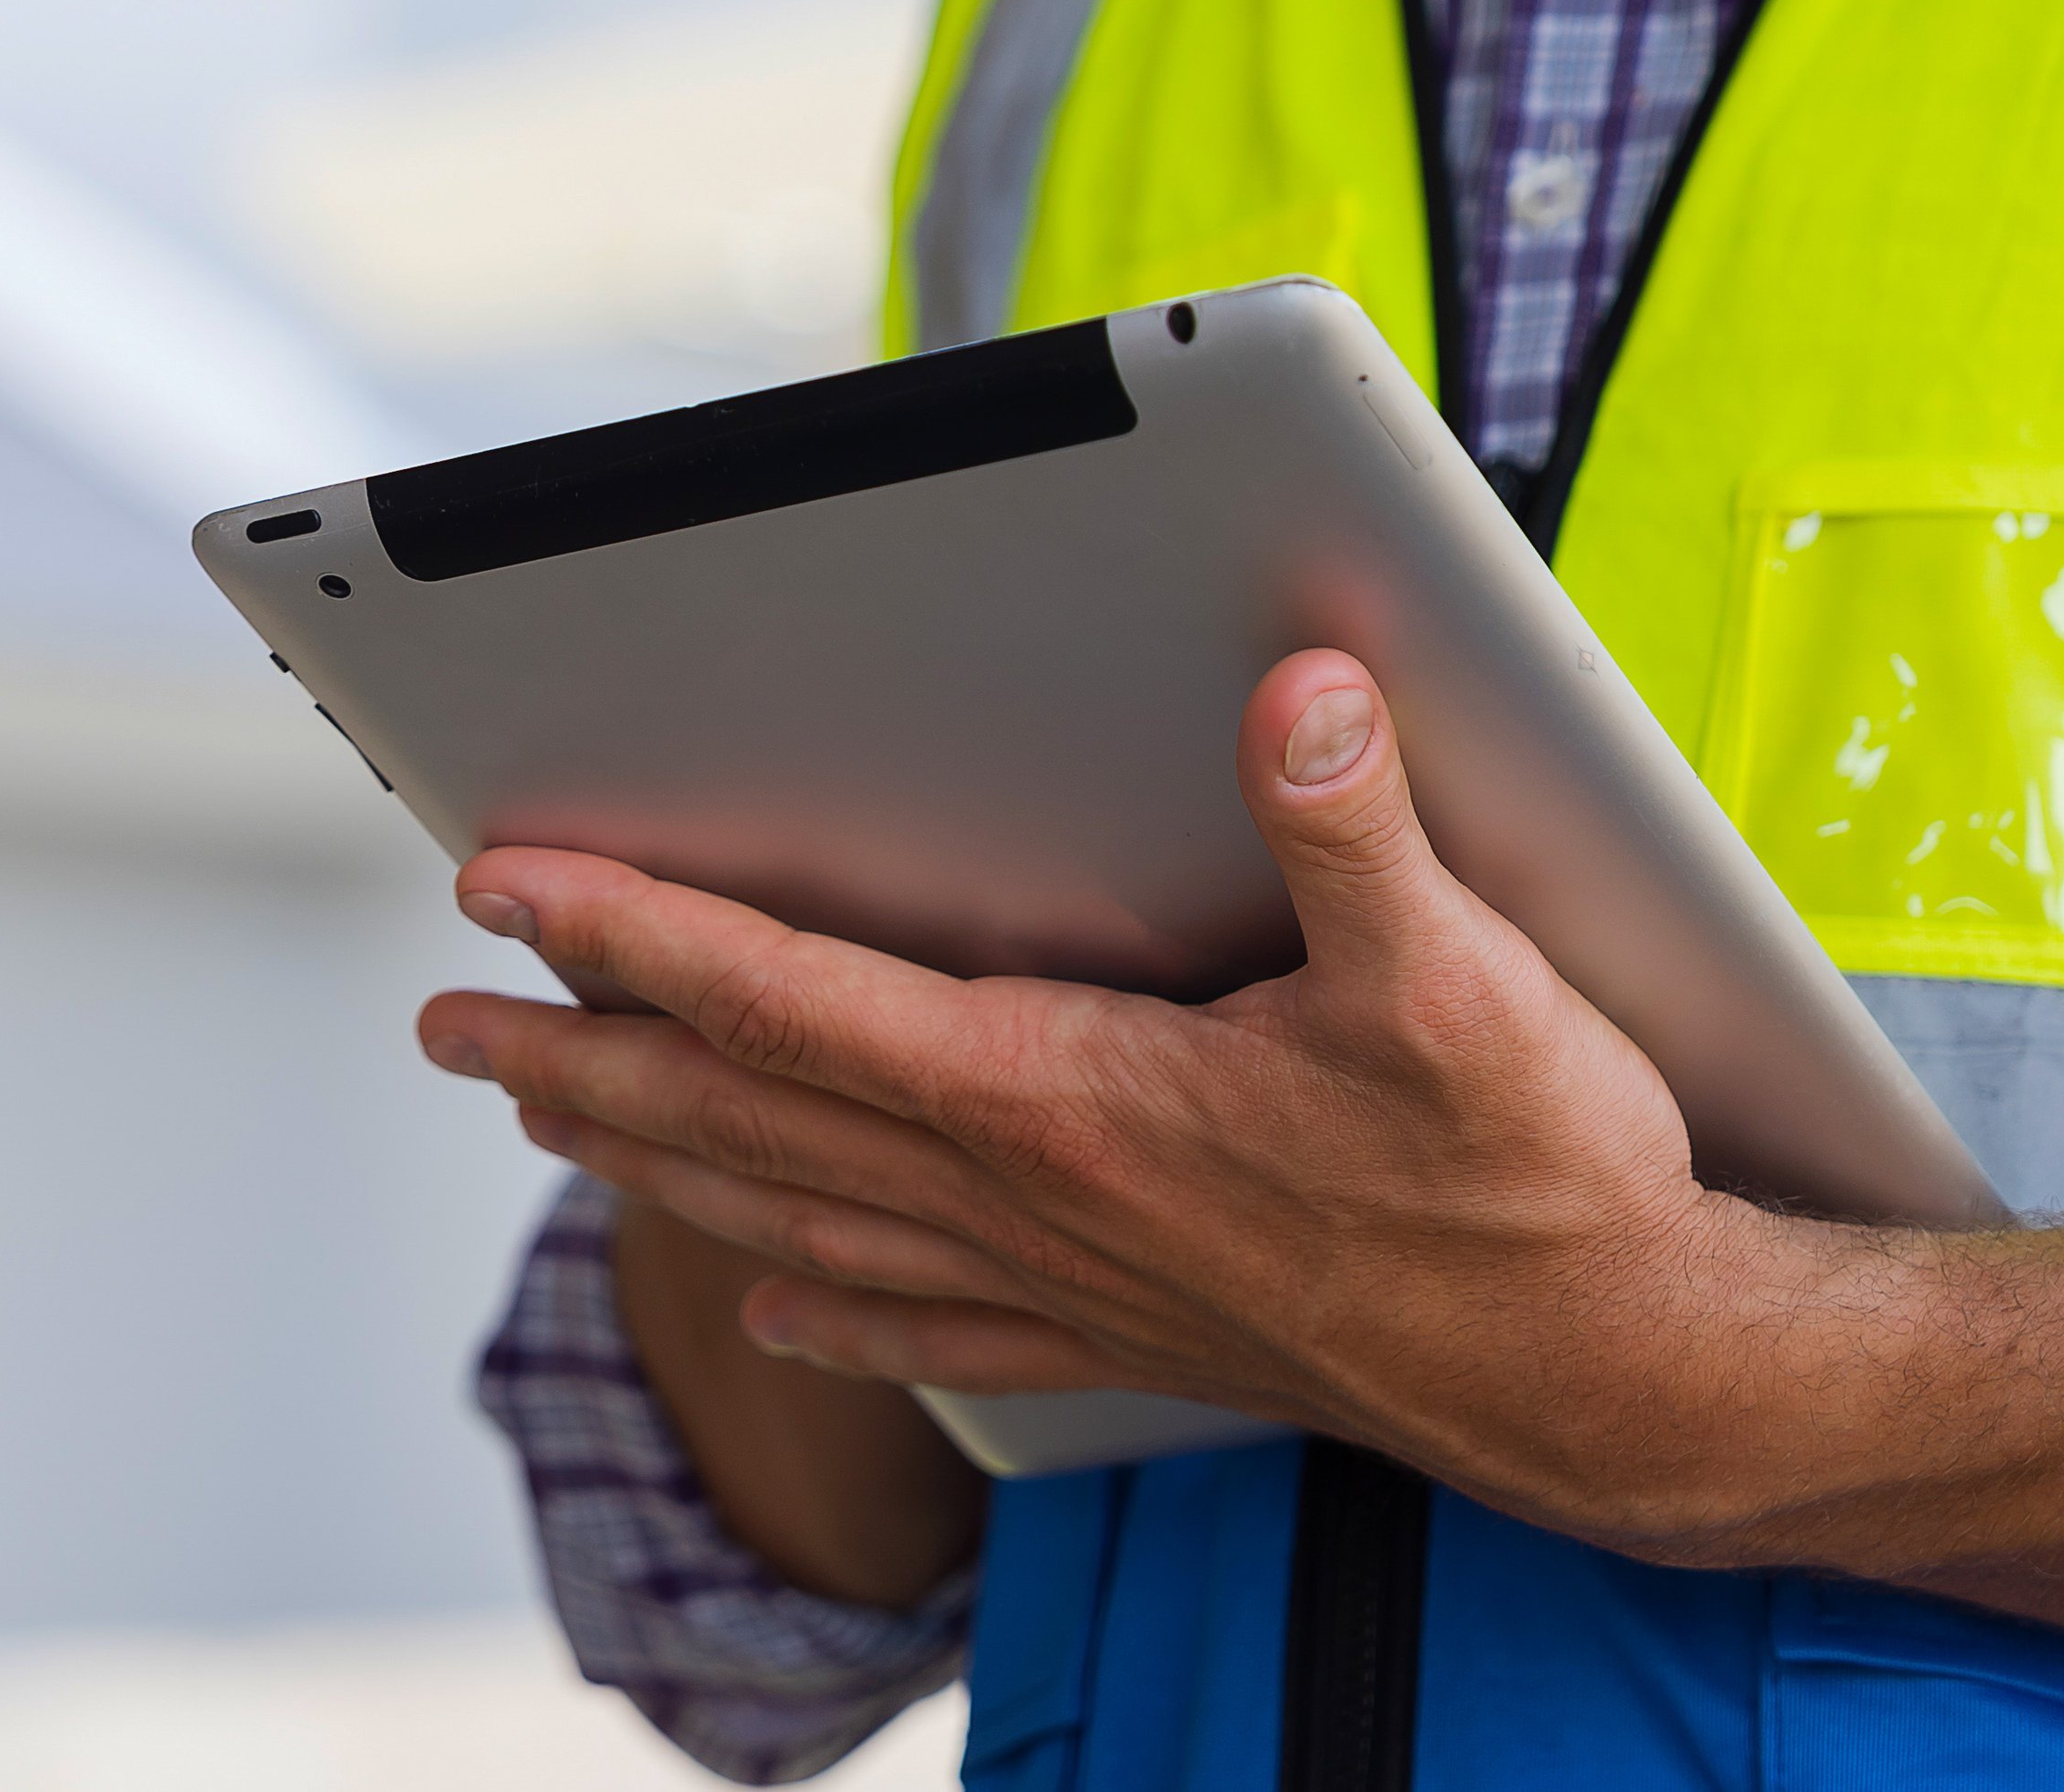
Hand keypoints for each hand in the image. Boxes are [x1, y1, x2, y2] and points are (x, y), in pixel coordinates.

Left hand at [421, 649, 2063, 1729]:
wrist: (1617, 1380)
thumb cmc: (1538, 1188)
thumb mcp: (1465, 982)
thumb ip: (1362, 824)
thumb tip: (1292, 683)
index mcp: (1075, 1101)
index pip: (803, 1001)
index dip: (645, 934)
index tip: (507, 879)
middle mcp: (1038, 1200)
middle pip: (755, 1119)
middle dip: (587, 1057)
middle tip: (445, 1023)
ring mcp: (1074, 1283)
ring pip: (807, 1215)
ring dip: (659, 1162)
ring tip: (553, 1125)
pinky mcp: (1133, 1334)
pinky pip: (922, 1319)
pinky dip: (818, 1294)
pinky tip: (771, 1293)